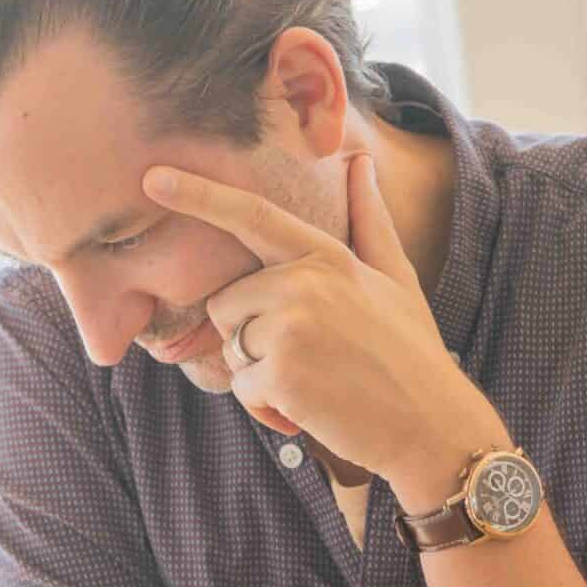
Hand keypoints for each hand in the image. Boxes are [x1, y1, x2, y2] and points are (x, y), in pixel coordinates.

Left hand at [140, 153, 505, 506]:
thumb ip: (369, 220)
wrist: (432, 424)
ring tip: (314, 380)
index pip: (252, 216)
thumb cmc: (410, 350)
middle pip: (226, 302)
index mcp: (327, 256)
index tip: (153, 176)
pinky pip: (241, 387)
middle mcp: (304, 282)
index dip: (199, 195)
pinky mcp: (279, 372)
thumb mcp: (396, 277)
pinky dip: (267, 405)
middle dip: (251, 335)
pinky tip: (311, 406)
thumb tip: (360, 163)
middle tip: (309, 358)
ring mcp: (291, 326)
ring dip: (260, 372)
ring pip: (230, 346)